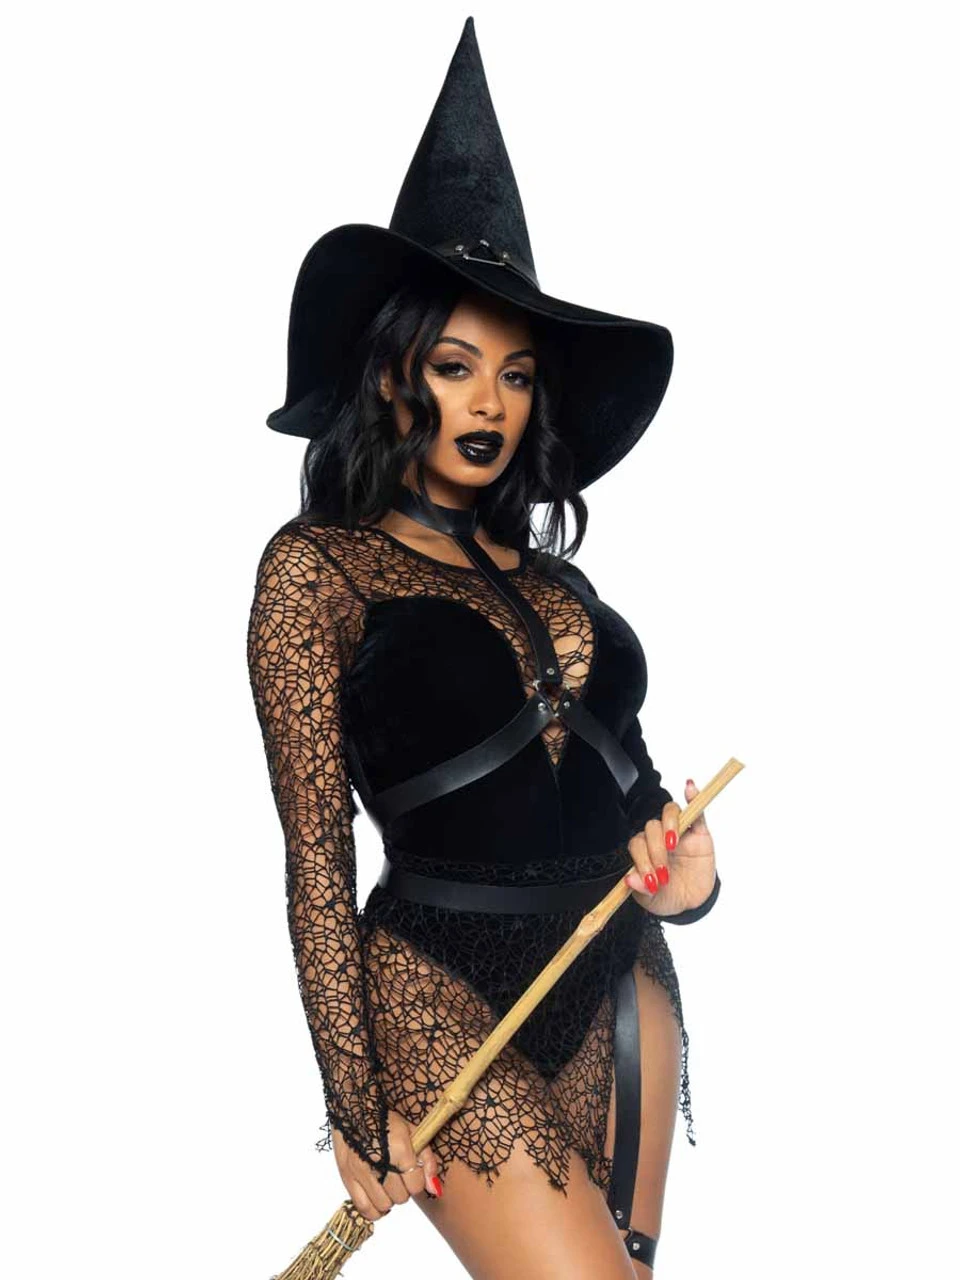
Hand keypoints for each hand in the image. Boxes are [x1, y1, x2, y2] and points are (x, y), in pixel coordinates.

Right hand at [333, 1110, 442, 1221]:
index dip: (417, 1180)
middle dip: (403, 1188)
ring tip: (386, 1183)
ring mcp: (361, 1172)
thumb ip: (428, 1160)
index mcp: (399, 1149)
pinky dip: (374, 1208)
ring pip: (384, 1205)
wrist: (353, 1109)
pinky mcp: (347, 1178)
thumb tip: (435, 1189)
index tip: (412, 1171)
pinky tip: (376, 1195)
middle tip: (398, 1175)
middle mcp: (380, 1163)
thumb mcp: (412, 1132)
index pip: (416, 1185)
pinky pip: (364, 1209)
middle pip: (401, 1197)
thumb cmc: (386, 1121)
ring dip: (389, 1197)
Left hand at [625, 778, 715, 917]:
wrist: (693, 902)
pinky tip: (690, 788)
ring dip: (669, 825)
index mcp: (643, 850)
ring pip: (669, 814)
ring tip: (672, 846)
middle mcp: (658, 837)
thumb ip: (641, 889)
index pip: (637, 844)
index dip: (642, 861)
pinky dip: (693, 797)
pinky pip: (696, 810)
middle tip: (664, 875)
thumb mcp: (653, 900)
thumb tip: (630, 879)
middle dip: (655, 852)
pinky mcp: (699, 832)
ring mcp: (679, 832)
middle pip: (652, 828)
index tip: (651, 882)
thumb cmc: (667, 896)